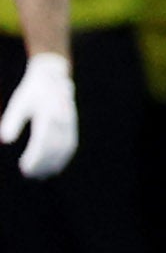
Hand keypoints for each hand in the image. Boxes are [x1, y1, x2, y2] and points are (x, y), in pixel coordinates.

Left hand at [0, 53, 75, 178]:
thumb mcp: (19, 102)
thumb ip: (12, 121)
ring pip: (64, 149)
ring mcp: (69, 123)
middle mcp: (62, 120)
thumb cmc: (32, 91)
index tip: (24, 168)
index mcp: (48, 114)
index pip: (42, 142)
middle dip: (43, 164)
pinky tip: (54, 167)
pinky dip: (63, 158)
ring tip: (41, 176)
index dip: (34, 157)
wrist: (54, 76)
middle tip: (30, 176)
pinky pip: (70, 145)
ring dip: (53, 164)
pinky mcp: (72, 126)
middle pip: (54, 148)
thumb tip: (5, 140)